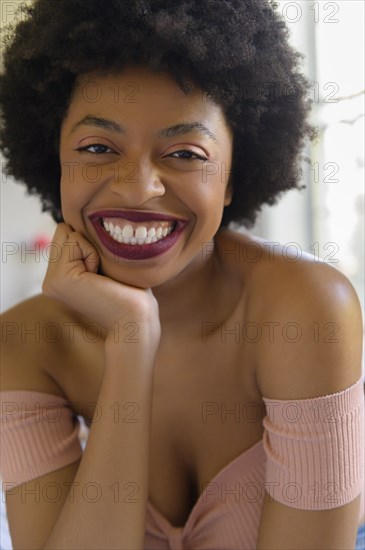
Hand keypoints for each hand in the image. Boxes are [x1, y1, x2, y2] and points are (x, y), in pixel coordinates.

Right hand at [42, 223, 160, 341]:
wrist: (135, 319)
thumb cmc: (130, 291)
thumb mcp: (104, 263)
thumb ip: (86, 247)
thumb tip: (81, 223)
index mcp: (59, 277)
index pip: (65, 234)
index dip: (89, 243)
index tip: (102, 271)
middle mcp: (50, 281)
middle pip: (63, 230)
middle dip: (87, 243)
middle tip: (101, 273)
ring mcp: (51, 281)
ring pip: (67, 233)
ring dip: (91, 248)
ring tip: (100, 276)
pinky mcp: (59, 279)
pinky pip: (75, 241)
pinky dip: (93, 253)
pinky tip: (98, 277)